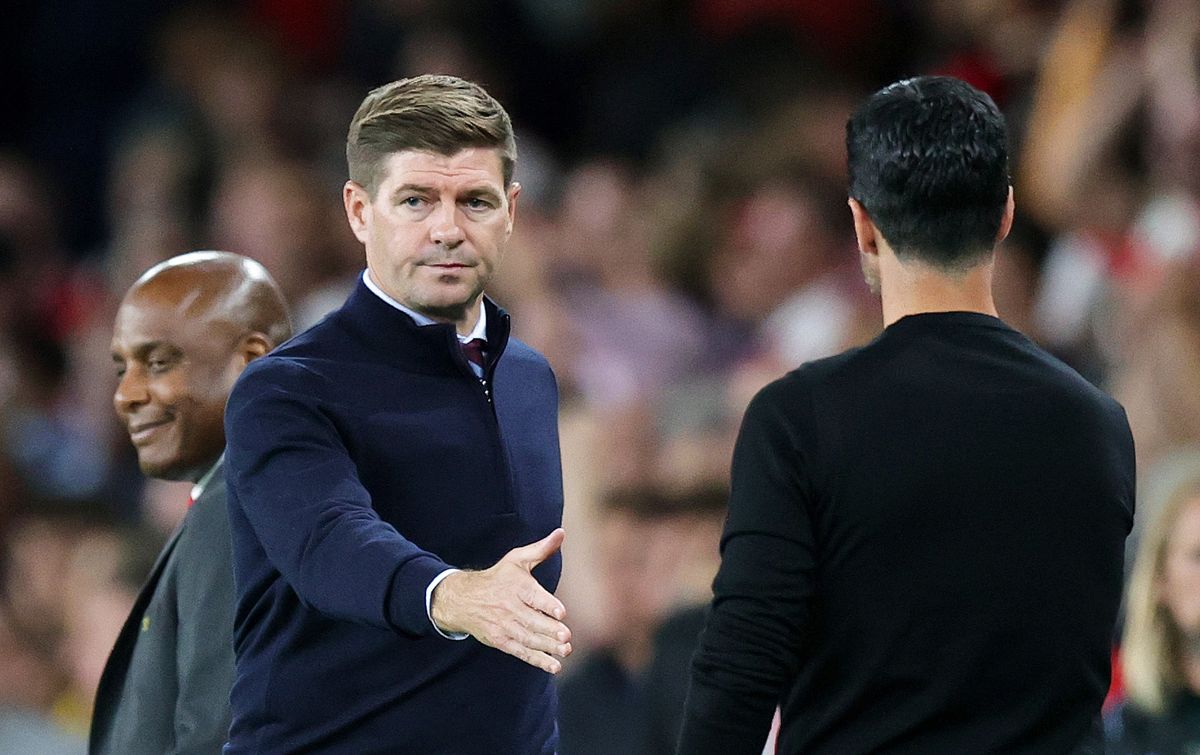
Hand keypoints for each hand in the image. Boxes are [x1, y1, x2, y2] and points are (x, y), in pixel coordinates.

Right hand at [430, 528, 571, 673]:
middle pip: (532, 620)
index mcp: (516, 586)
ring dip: (547, 647)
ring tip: (565, 651)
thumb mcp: (516, 560)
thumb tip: (561, 533)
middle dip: (549, 630)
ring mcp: (504, 626)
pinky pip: (521, 652)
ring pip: (528, 638)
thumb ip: (541, 549)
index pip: (533, 596)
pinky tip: (554, 666)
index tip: (561, 612)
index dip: (547, 604)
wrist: (463, 599)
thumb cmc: (498, 577)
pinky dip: (537, 660)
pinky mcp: (501, 641)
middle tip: (566, 636)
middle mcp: (510, 607)